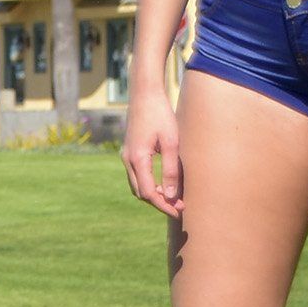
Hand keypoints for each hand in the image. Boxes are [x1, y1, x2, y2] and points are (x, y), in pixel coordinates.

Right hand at [122, 91, 182, 217]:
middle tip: (180, 207)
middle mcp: (128, 160)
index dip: (165, 205)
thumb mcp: (172, 142)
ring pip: (137, 186)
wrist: (144, 95)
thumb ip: (171, 170)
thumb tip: (172, 196)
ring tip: (174, 197)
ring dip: (154, 194)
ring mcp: (126, 156)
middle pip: (141, 193)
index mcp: (137, 159)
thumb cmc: (161, 115)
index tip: (181, 211)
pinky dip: (149, 184)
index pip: (149, 193)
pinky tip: (164, 183)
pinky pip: (137, 176)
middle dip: (159, 203)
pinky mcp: (129, 152)